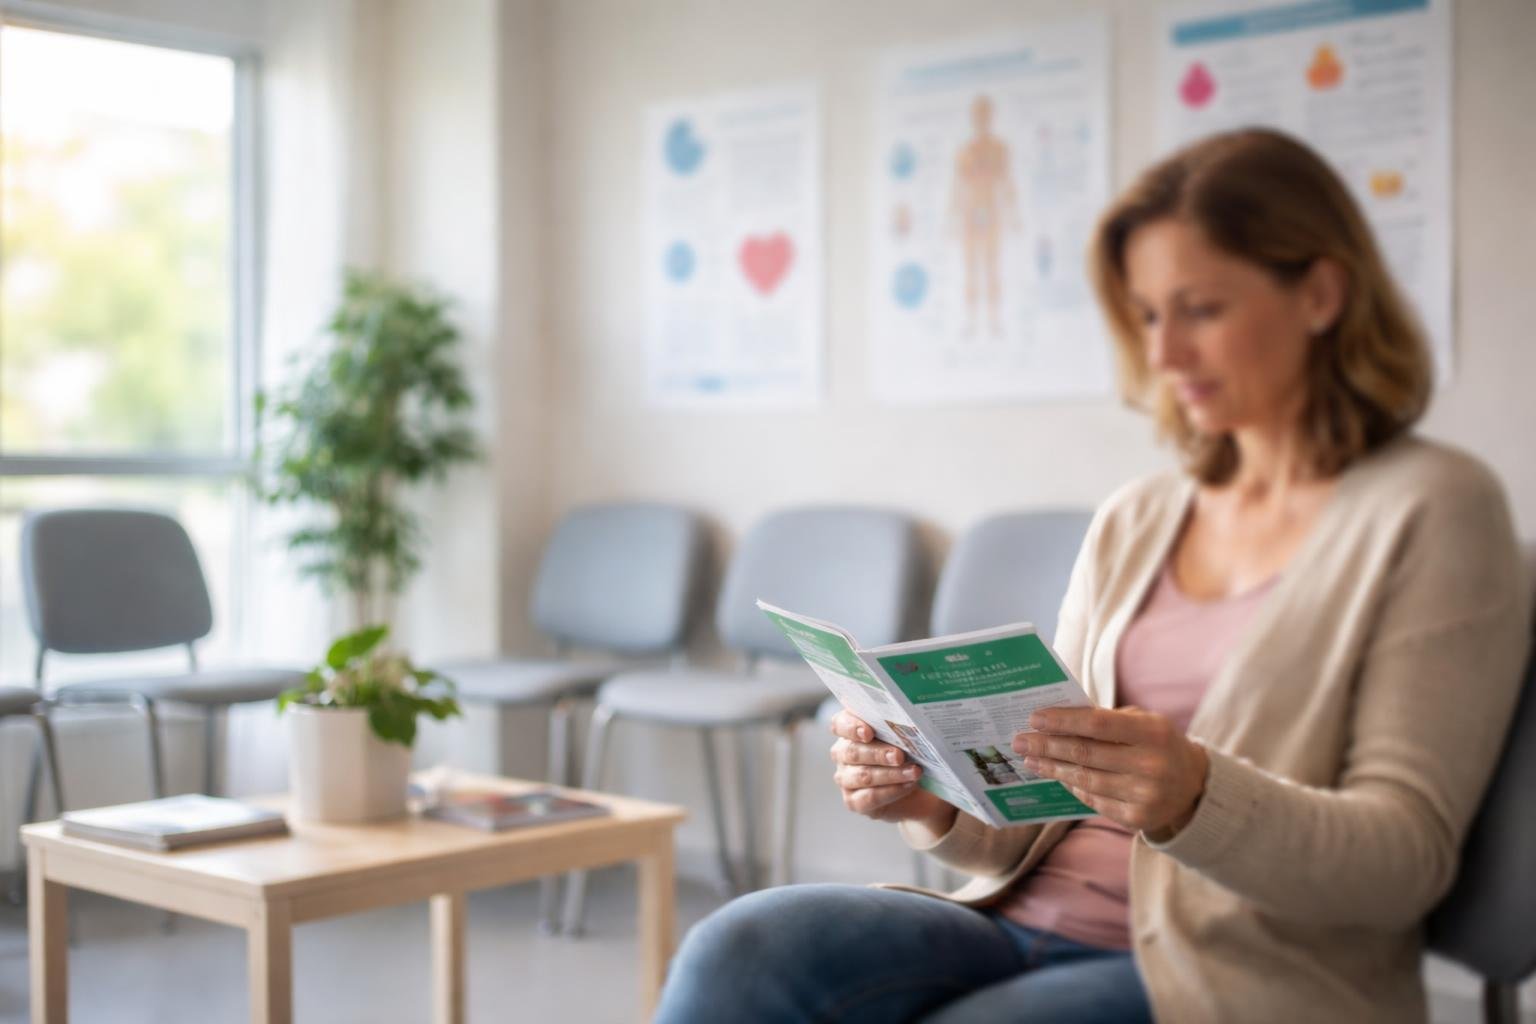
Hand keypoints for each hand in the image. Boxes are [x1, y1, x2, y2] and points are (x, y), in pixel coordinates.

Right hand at [829, 710, 955, 833]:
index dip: (851, 727)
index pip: (840, 724)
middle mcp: (842, 753)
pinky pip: (869, 797)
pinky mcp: (853, 801)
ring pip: (863, 776)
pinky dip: (891, 791)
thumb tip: (910, 723)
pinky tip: (908, 785)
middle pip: (853, 752)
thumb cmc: (907, 754)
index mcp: (849, 730)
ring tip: (914, 772)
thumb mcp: (904, 736)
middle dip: (878, 754)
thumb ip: (898, 726)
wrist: (917, 789)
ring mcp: (845, 778)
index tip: (868, 732)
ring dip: (891, 774)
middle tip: (900, 756)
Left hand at [1012, 707, 1208, 838]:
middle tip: (1019, 741)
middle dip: (1046, 746)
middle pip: (1085, 754)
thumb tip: (1056, 720)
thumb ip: (1105, 719)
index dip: (1063, 721)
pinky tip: (1055, 776)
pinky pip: (1093, 800)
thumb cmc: (1158, 744)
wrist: (1194, 786)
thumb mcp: (1143, 722)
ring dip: (1052, 768)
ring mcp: (1144, 796)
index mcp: (1152, 733)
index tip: (1035, 718)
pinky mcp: (1136, 819)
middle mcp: (1150, 766)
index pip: (1097, 724)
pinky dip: (1072, 786)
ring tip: (1030, 759)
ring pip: (1084, 780)